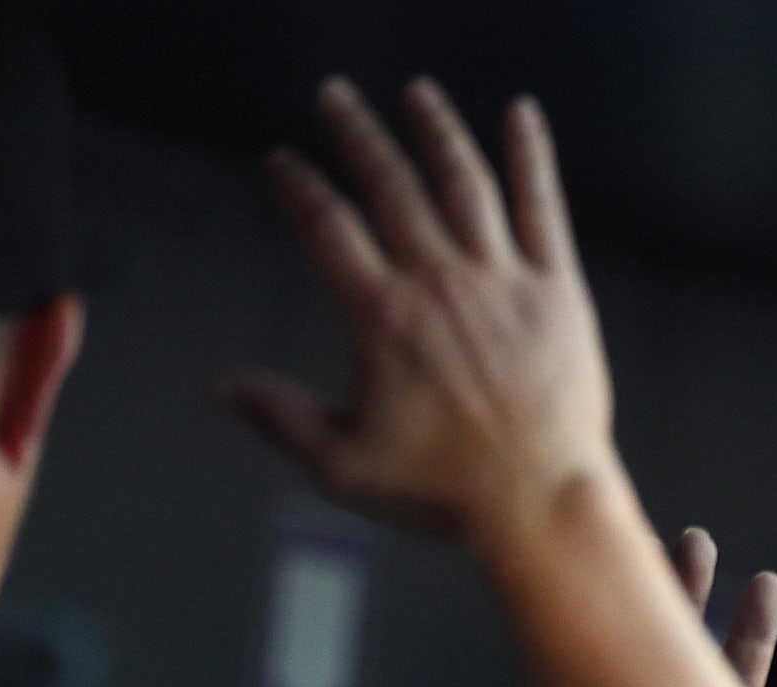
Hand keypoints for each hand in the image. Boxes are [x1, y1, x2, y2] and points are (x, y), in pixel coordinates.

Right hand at [219, 77, 621, 549]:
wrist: (541, 501)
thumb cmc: (446, 491)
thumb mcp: (344, 464)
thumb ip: (279, 416)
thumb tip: (219, 388)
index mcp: (381, 317)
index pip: (324, 226)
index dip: (298, 186)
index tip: (282, 163)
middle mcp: (439, 284)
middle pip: (389, 185)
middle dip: (357, 134)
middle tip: (335, 98)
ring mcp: (501, 281)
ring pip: (462, 182)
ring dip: (435, 131)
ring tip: (416, 95)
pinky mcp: (557, 289)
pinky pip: (540, 207)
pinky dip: (530, 157)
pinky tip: (521, 116)